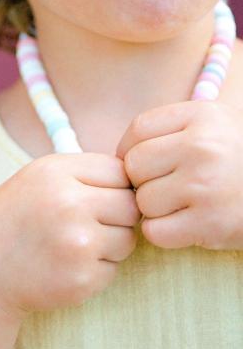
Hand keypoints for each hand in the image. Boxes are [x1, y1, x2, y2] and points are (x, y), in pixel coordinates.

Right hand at [0, 153, 139, 318]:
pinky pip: (114, 269)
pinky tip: (65, 266)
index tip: (93, 198)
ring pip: (128, 239)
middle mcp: (69, 203)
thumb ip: (85, 173)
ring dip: (109, 245)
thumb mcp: (38, 179)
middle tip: (86, 225)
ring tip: (70, 245)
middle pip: (131, 206)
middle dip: (117, 217)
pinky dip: (96, 271)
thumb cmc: (14, 221)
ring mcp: (77, 243)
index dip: (112, 187)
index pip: (120, 171)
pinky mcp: (82, 279)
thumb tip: (142, 181)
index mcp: (56, 172)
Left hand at [116, 101, 242, 249]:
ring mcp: (205, 186)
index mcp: (201, 116)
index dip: (130, 149)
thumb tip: (116, 157)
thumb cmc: (237, 159)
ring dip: (154, 208)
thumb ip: (169, 129)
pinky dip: (163, 232)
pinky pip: (155, 231)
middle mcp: (202, 147)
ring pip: (142, 201)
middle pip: (134, 166)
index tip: (145, 163)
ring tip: (182, 204)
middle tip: (167, 186)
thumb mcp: (212, 125)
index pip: (138, 130)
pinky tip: (184, 224)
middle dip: (143, 180)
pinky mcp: (209, 224)